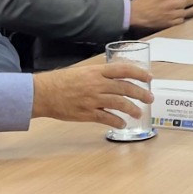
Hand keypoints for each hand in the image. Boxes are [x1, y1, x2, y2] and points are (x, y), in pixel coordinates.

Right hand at [32, 61, 153, 127]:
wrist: (43, 93)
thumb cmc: (61, 81)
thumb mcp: (82, 72)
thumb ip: (99, 75)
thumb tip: (116, 79)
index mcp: (96, 71)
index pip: (123, 69)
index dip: (139, 73)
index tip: (149, 77)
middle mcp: (97, 84)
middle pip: (125, 88)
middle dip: (141, 94)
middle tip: (149, 98)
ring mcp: (92, 100)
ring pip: (119, 104)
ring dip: (132, 109)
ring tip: (139, 113)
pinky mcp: (87, 113)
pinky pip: (107, 118)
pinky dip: (117, 121)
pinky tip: (122, 124)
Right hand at [130, 0, 188, 31]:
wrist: (135, 14)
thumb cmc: (140, 1)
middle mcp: (172, 3)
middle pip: (184, 2)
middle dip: (182, 2)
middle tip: (178, 4)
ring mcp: (171, 14)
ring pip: (184, 12)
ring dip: (181, 11)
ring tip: (177, 11)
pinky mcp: (169, 23)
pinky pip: (180, 21)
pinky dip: (179, 19)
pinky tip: (175, 18)